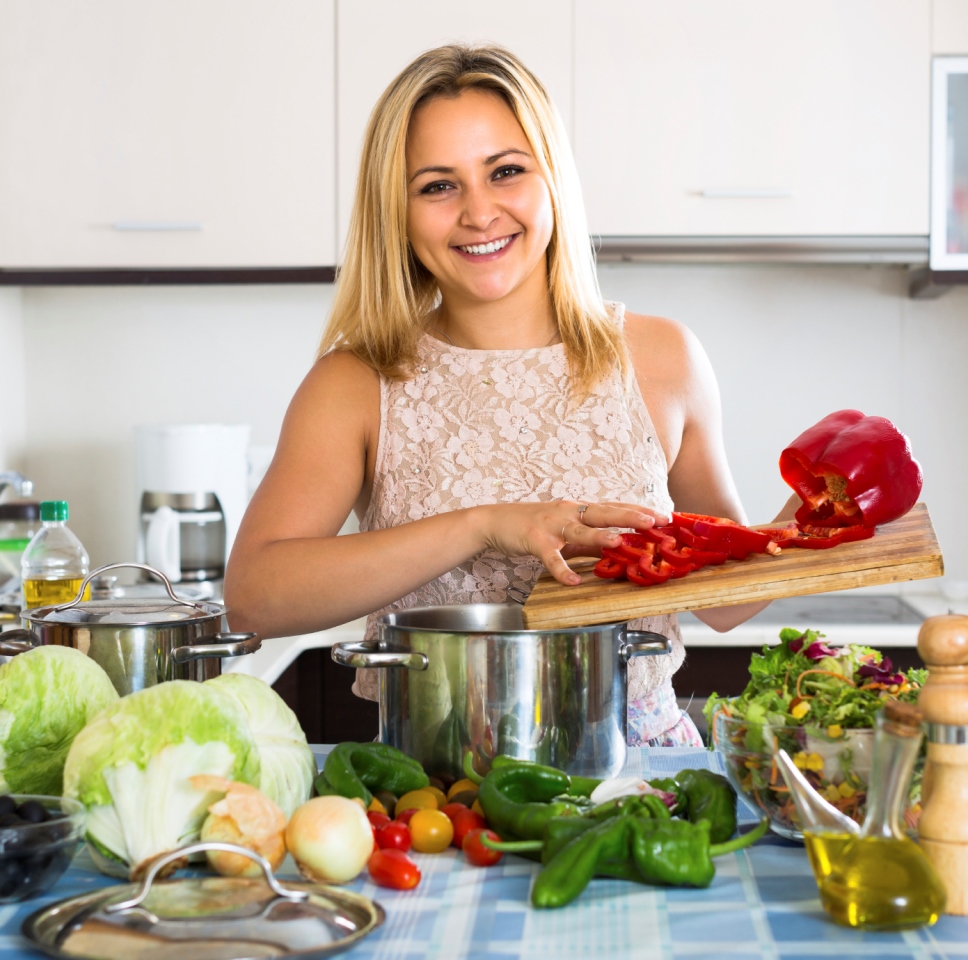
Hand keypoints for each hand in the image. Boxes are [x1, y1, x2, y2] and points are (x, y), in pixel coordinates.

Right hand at [478, 500, 669, 585]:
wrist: (495, 522)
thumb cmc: (534, 525)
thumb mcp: (566, 529)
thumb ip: (591, 539)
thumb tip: (619, 547)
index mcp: (579, 510)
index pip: (615, 507)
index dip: (639, 511)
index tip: (665, 515)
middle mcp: (569, 513)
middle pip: (604, 512)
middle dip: (630, 516)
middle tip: (655, 521)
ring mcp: (552, 526)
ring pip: (579, 530)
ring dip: (599, 535)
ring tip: (618, 541)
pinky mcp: (535, 541)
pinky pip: (551, 557)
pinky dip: (562, 569)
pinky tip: (574, 580)